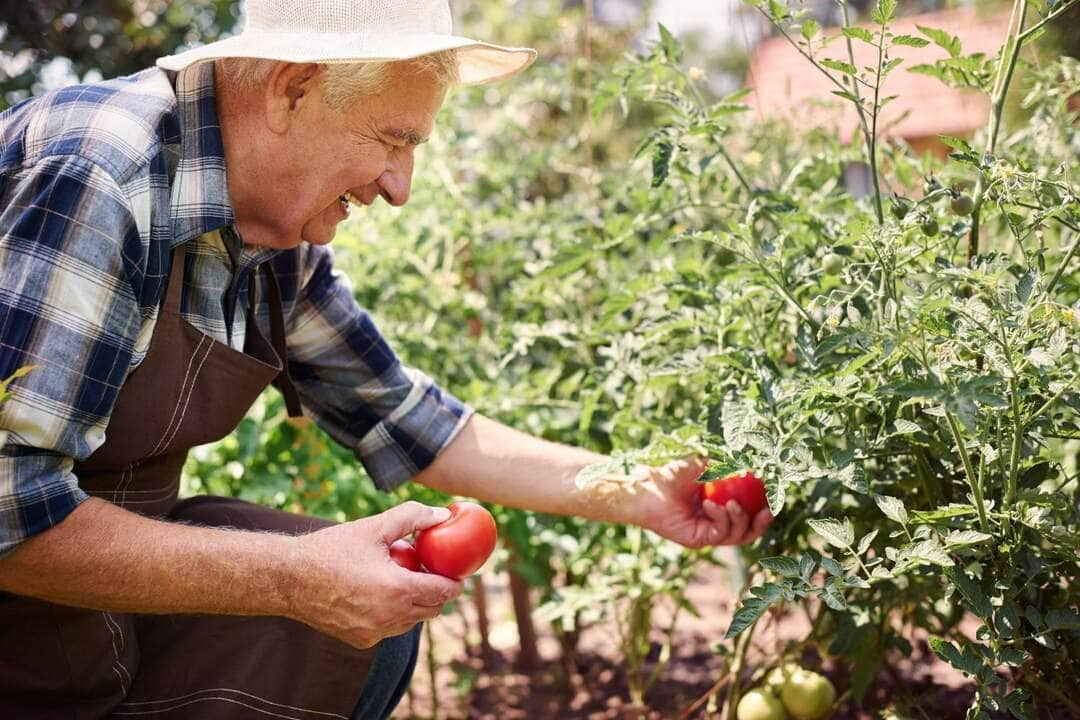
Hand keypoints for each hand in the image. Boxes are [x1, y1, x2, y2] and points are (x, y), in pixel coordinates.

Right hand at [286, 501, 464, 648]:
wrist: (289, 579)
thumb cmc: (331, 549)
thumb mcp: (373, 527)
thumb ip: (412, 518)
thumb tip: (443, 515)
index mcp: (396, 590)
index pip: (443, 591)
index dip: (455, 581)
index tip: (458, 571)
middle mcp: (388, 617)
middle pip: (432, 609)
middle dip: (438, 592)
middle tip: (434, 572)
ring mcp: (374, 632)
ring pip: (412, 621)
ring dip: (416, 603)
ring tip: (407, 579)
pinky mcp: (360, 640)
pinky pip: (390, 628)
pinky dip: (394, 614)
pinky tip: (382, 593)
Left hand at [628, 457, 773, 548]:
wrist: (646, 488)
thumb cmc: (669, 474)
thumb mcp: (701, 464)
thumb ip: (724, 466)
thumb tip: (751, 465)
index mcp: (719, 506)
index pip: (748, 512)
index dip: (763, 509)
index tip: (774, 498)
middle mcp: (715, 522)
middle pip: (747, 530)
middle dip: (761, 523)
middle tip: (768, 511)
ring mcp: (707, 533)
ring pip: (737, 535)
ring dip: (739, 519)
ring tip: (731, 504)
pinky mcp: (697, 541)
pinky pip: (719, 535)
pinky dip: (721, 519)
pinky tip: (712, 505)